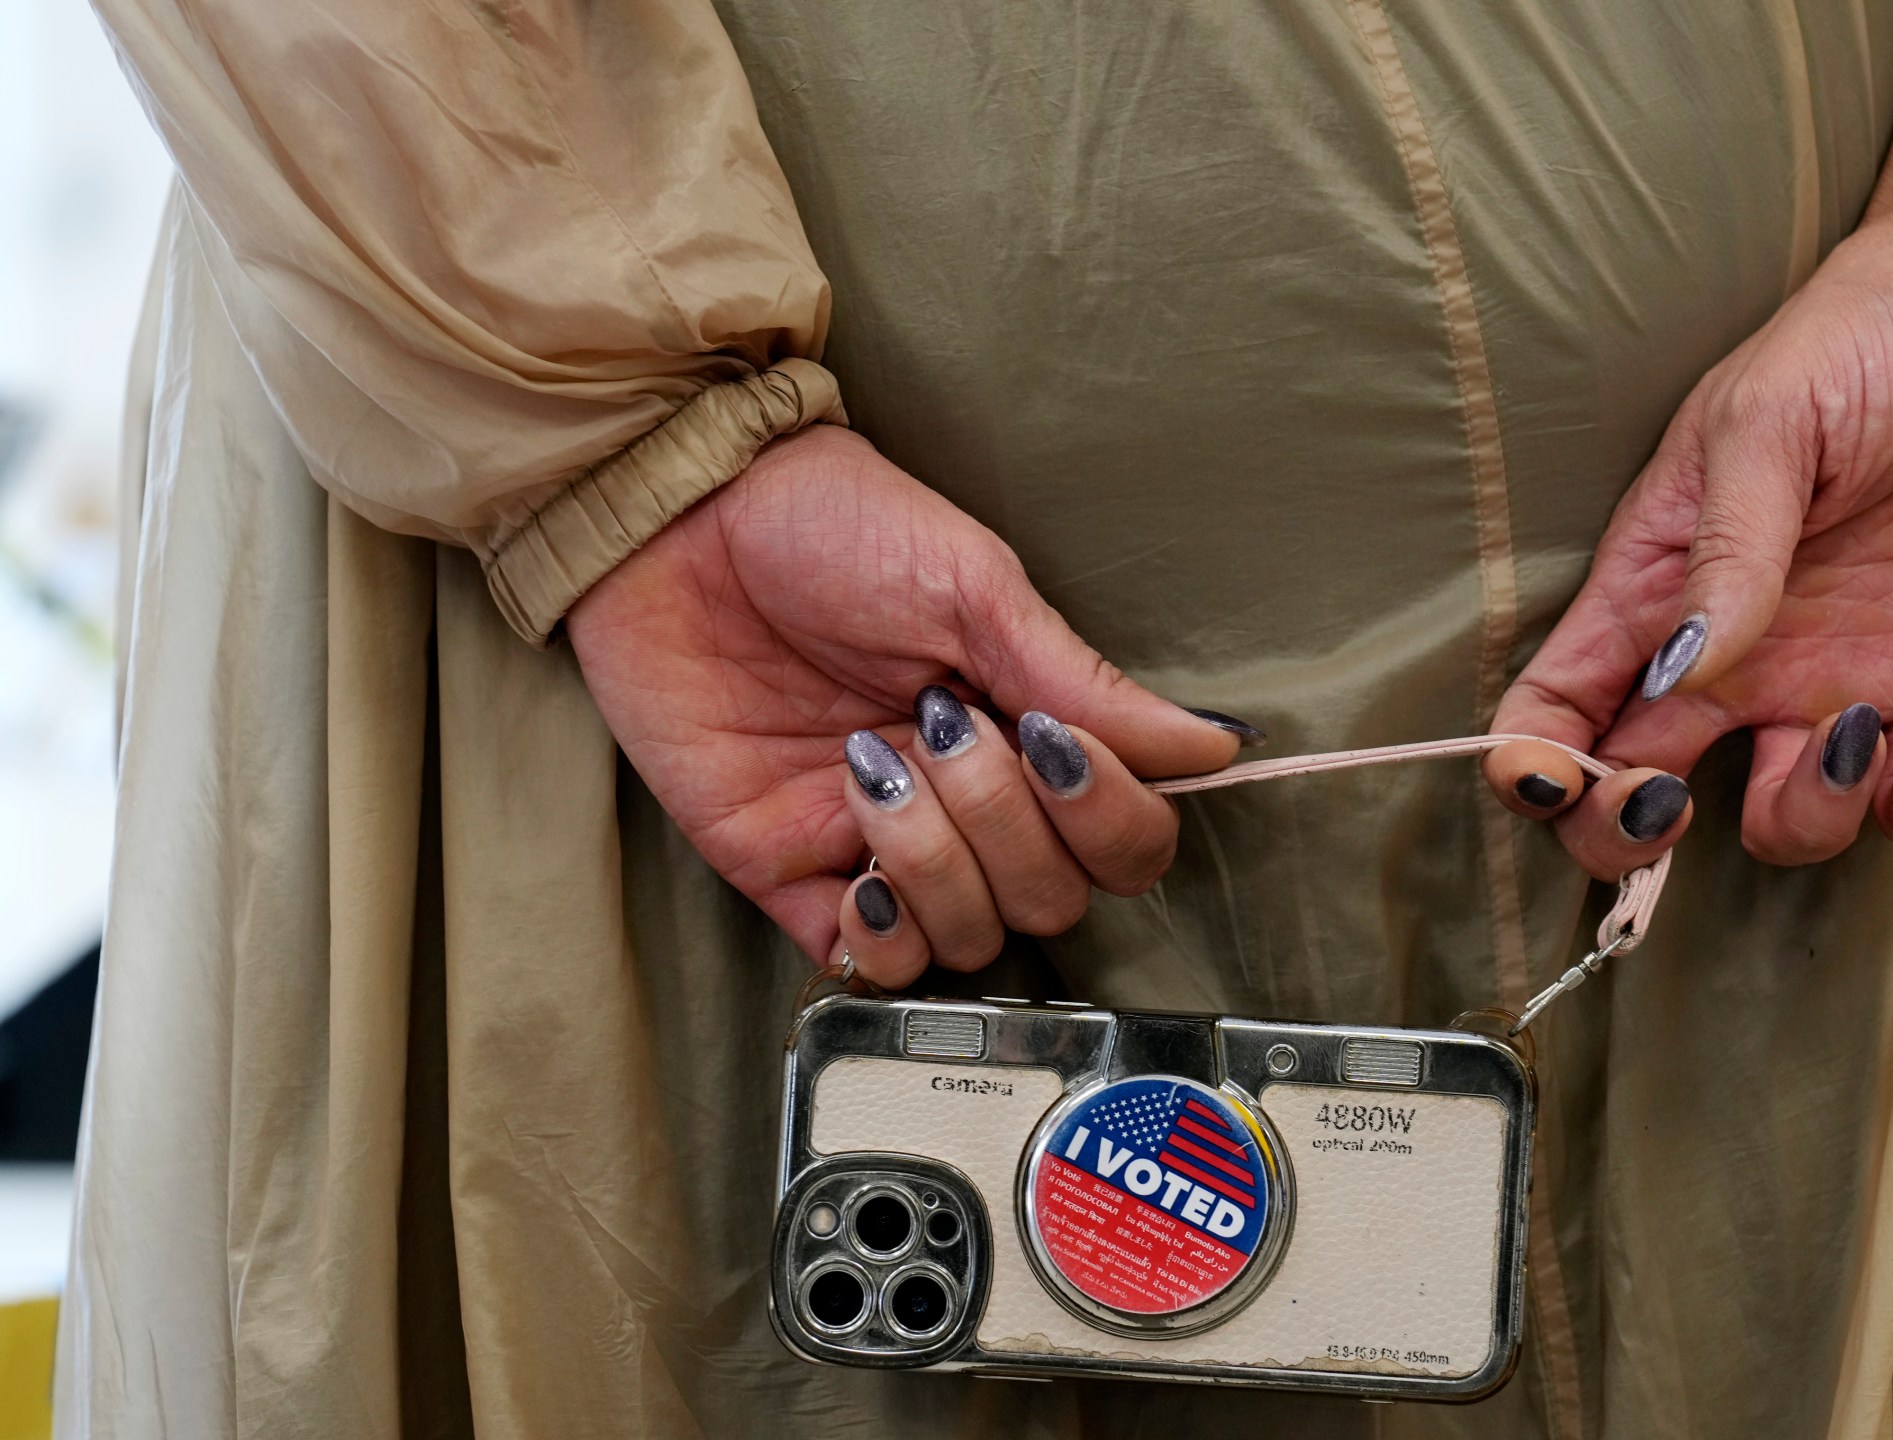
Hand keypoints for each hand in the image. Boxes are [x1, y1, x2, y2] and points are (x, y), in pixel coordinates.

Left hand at [567, 425, 1252, 981]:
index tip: (1053, 739)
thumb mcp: (974, 585)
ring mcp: (884, 844)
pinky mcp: (790, 874)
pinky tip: (855, 861)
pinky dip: (881, 932)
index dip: (1108, 816)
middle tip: (939, 728)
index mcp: (1031, 729)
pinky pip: (870, 965)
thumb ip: (1086, 682)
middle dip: (1005, 822)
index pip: (1126, 838)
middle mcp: (971, 801)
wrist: (676, 518)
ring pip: (973, 935)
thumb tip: (1212, 748)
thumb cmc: (829, 524)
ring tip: (873, 769)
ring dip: (936, 862)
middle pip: (1056, 897)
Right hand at [1484, 10, 1892, 875]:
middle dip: (1629, 837)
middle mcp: (1734, 660)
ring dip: (1804, 819)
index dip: (1534, 768)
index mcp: (1659, 589)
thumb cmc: (1863, 337)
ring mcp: (1835, 683)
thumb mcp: (1766, 422)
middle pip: (1640, 796)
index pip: (1559, 705)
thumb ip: (1726, 551)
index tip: (1553, 783)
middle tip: (1672, 804)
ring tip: (1853, 734)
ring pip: (1785, 824)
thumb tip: (1684, 675)